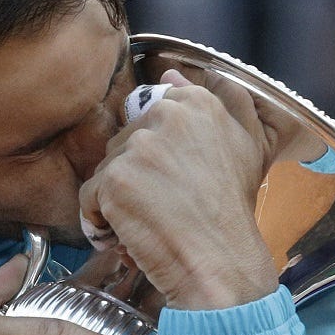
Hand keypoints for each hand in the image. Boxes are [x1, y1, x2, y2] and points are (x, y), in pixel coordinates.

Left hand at [78, 70, 278, 309]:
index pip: (149, 117)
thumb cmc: (231, 213)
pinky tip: (132, 234)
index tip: (176, 181)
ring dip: (119, 201)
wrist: (221, 263)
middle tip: (167, 206)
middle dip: (136, 179)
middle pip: (123, 144)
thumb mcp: (245, 146)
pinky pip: (90, 199)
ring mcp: (137, 148)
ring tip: (153, 221)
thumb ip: (220, 101)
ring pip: (105, 171)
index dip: (156, 157)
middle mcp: (165, 116)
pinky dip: (104, 222)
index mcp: (195, 103)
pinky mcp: (114, 180)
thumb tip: (173, 71)